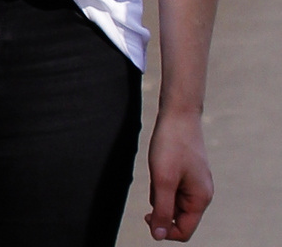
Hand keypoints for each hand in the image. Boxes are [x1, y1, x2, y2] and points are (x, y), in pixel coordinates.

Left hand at [146, 108, 213, 240]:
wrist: (178, 114)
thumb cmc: (171, 145)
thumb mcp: (163, 180)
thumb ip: (163, 210)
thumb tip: (158, 236)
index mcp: (200, 199)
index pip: (184, 230)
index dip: (164, 229)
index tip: (147, 216)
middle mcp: (201, 194)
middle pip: (178, 217)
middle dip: (161, 207)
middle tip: (153, 184)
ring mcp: (194, 183)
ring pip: (171, 201)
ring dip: (159, 193)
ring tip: (158, 170)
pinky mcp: (186, 173)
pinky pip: (170, 188)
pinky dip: (161, 183)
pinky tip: (158, 165)